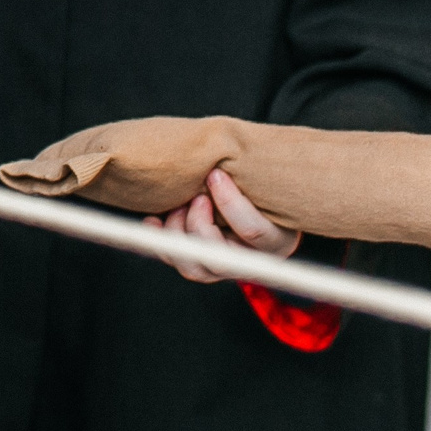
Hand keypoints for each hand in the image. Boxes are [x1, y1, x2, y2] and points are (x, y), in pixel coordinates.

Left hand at [142, 168, 301, 283]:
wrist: (241, 194)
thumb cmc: (253, 181)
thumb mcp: (258, 179)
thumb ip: (243, 176)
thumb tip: (217, 162)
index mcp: (277, 240)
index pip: (253, 230)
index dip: (229, 203)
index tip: (214, 174)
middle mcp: (251, 261)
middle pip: (220, 259)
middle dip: (198, 224)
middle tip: (194, 196)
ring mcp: (223, 267)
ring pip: (195, 268)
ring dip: (178, 232)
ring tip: (177, 205)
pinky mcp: (200, 266)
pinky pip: (176, 261)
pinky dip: (160, 239)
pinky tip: (154, 220)